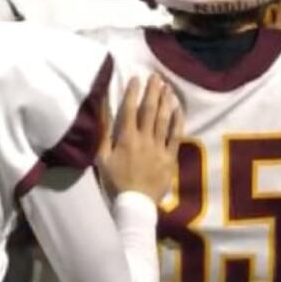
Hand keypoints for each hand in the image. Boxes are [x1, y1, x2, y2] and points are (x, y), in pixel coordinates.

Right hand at [97, 74, 181, 203]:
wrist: (135, 205)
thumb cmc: (115, 182)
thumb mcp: (101, 158)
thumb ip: (103, 133)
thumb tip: (101, 112)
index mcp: (126, 138)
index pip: (129, 109)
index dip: (133, 92)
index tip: (136, 78)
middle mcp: (144, 139)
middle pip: (149, 110)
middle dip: (152, 92)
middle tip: (156, 76)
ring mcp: (159, 148)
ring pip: (163, 120)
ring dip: (165, 102)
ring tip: (167, 87)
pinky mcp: (170, 158)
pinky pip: (176, 136)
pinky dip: (178, 121)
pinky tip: (179, 109)